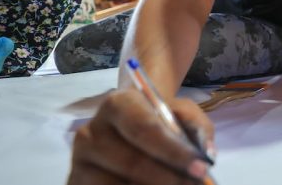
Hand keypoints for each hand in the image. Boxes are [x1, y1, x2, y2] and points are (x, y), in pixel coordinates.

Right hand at [67, 89, 215, 184]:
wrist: (126, 127)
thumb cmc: (159, 119)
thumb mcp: (181, 112)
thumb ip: (196, 125)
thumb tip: (206, 154)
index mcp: (117, 104)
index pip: (145, 129)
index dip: (174, 152)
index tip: (200, 168)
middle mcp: (91, 131)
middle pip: (133, 163)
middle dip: (169, 179)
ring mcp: (79, 161)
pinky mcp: (75, 182)